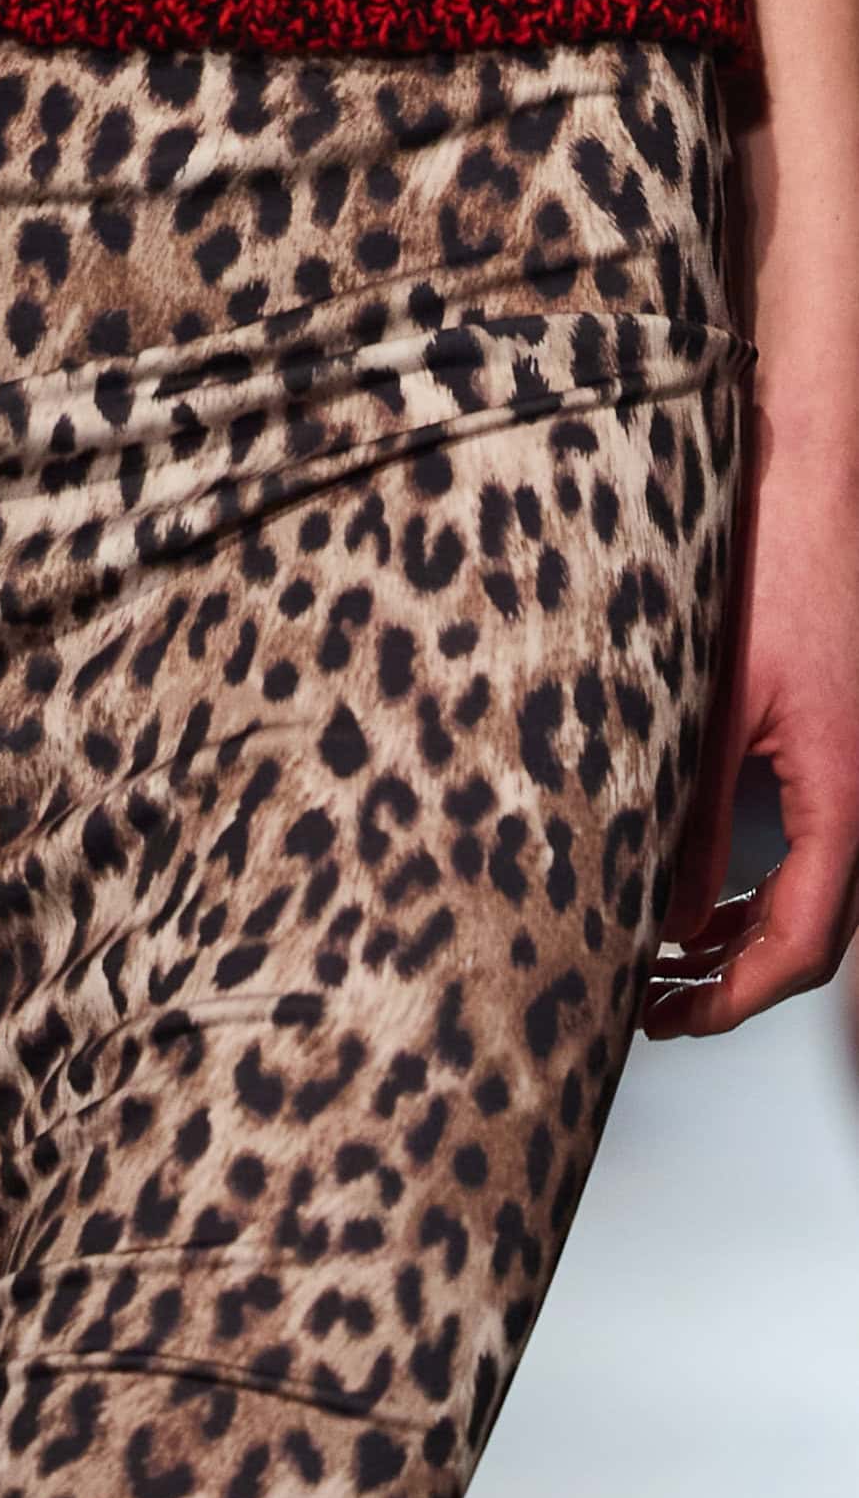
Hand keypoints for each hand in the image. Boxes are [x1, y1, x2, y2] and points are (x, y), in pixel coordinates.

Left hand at [641, 382, 858, 1038]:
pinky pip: (810, 842)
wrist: (813, 479)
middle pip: (815, 931)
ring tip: (669, 965)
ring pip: (816, 891)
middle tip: (657, 1008)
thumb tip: (665, 918)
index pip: (803, 936)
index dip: (738, 996)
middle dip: (737, 981)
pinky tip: (703, 898)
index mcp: (844, 791)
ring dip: (746, 938)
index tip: (676, 1019)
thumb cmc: (773, 567)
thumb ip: (688, 819)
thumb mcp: (708, 707)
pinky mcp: (837, 745)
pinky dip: (759, 886)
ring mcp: (855, 771)